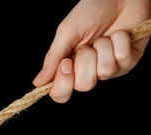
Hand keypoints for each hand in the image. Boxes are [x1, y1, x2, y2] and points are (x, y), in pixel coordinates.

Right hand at [33, 0, 149, 102]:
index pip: (61, 93)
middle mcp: (89, 71)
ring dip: (103, 48)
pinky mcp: (129, 62)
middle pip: (84, 86)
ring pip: (104, 72)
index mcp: (69, 67)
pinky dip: (119, 42)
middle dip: (86, 61)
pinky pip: (123, 60)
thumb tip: (37, 82)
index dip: (63, 83)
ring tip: (104, 36)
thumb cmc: (92, 10)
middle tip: (88, 45)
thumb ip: (53, 59)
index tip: (66, 63)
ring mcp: (110, 69)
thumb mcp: (67, 32)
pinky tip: (119, 34)